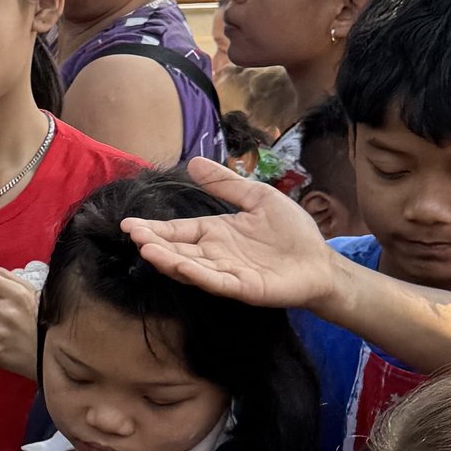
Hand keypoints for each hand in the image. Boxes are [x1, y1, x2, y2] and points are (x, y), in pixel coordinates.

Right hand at [122, 158, 339, 310]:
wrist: (321, 262)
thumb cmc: (291, 232)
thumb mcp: (257, 197)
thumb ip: (226, 184)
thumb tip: (193, 162)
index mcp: (216, 233)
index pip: (179, 231)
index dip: (155, 229)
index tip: (129, 224)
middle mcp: (215, 254)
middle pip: (178, 250)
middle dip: (155, 244)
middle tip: (133, 235)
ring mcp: (228, 273)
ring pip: (191, 267)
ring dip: (169, 261)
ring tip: (148, 250)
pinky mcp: (244, 288)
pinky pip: (217, 281)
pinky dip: (198, 275)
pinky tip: (181, 266)